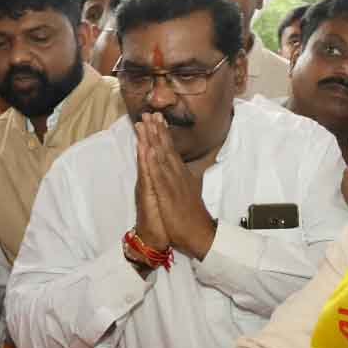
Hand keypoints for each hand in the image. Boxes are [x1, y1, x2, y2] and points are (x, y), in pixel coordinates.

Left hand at [139, 113, 214, 259]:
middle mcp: (178, 175)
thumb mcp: (191, 192)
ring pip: (162, 157)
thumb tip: (192, 171)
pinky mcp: (169, 194)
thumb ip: (189, 179)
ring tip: (146, 123)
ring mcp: (174, 183)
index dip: (163, 134)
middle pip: (166, 148)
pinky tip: (148, 149)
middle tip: (149, 112)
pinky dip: (154, 161)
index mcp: (181, 175)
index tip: (158, 118)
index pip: (171, 150)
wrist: (200, 234)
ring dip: (153, 139)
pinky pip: (159, 175)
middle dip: (157, 130)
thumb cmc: (193, 216)